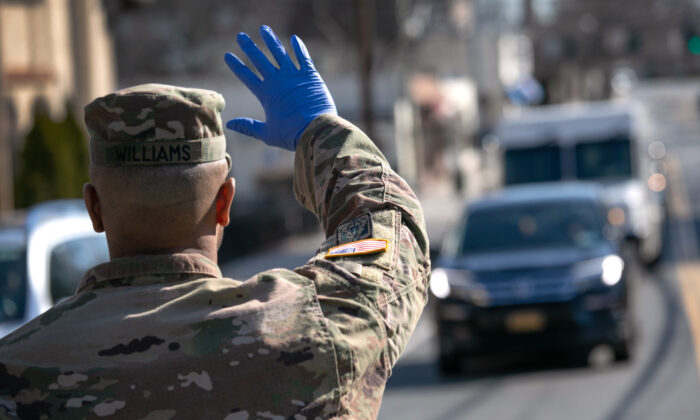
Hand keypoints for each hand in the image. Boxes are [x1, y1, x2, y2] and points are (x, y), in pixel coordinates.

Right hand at [225, 25, 336, 150]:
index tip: (228, 55)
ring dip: (271, 40)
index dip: (236, 65)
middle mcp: (277, 81)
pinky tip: (294, 38)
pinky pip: (303, 58)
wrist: (315, 130)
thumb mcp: (267, 133)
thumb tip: (229, 124)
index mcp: (266, 94)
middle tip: (241, 36)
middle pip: (260, 60)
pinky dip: (299, 47)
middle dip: (249, 47)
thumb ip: (248, 126)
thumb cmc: (291, 135)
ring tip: (264, 29)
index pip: (246, 76)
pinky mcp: (310, 76)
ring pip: (280, 53)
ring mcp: (294, 76)